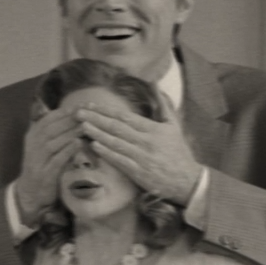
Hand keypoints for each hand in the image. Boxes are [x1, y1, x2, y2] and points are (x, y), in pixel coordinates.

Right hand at [12, 106, 84, 222]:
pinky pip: (56, 160)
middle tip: (90, 112)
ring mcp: (37, 160)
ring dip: (70, 132)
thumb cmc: (43, 165)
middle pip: (52, 127)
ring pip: (54, 141)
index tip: (85, 104)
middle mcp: (33, 145)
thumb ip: (56, 131)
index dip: (68, 110)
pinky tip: (78, 143)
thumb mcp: (46, 145)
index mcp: (34, 135)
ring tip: (87, 125)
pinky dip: (67, 151)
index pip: (51, 118)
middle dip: (71, 118)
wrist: (30, 192)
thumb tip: (75, 113)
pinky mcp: (44, 174)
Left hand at [73, 105, 203, 203]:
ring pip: (116, 142)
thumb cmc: (178, 152)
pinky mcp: (139, 172)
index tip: (90, 105)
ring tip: (82, 126)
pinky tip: (94, 146)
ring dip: (98, 133)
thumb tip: (155, 84)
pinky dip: (106, 152)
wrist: (187, 179)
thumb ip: (163, 105)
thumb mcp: (173, 126)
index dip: (106, 110)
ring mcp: (142, 157)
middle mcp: (146, 141)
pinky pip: (120, 160)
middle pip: (116, 127)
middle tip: (79, 112)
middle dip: (96, 118)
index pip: (125, 116)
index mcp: (153, 129)